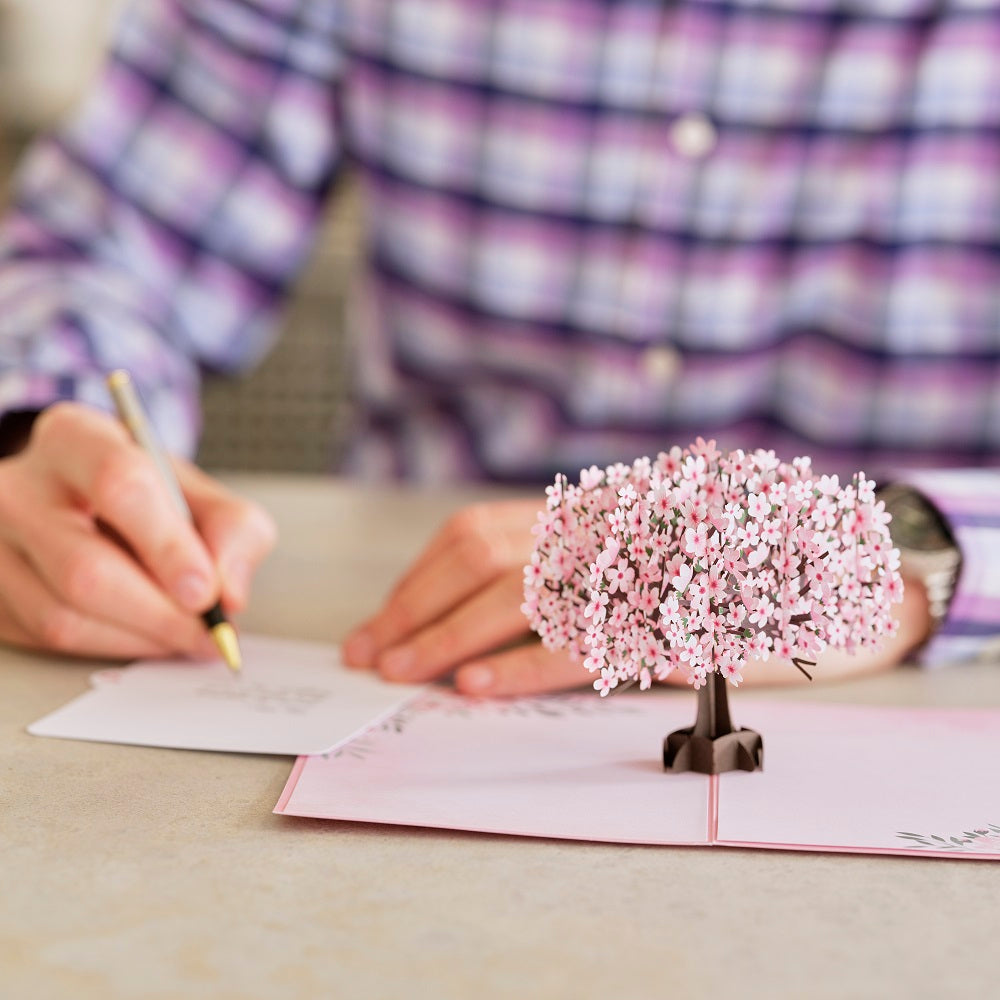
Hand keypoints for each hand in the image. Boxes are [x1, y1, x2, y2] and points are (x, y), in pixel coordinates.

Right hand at [0, 402, 275, 658]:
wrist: (79, 507)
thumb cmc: (143, 497)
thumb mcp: (198, 492)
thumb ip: (233, 530)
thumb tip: (229, 595)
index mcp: (75, 439)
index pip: (120, 485)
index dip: (169, 546)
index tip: (207, 591)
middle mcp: (18, 488)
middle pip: (85, 568)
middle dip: (160, 612)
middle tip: (207, 630)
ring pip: (63, 615)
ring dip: (141, 637)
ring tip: (187, 635)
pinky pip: (49, 641)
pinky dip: (114, 647)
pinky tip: (147, 634)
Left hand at [342, 497, 927, 695]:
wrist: (830, 566)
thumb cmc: (716, 567)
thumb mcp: (631, 550)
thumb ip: (562, 567)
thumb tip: (460, 619)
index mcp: (586, 508)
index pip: (476, 534)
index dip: (419, 581)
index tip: (378, 624)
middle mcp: (605, 523)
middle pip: (483, 558)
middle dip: (416, 609)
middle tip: (370, 655)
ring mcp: (641, 561)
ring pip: (523, 592)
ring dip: (453, 636)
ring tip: (404, 673)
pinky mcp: (678, 615)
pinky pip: (587, 642)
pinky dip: (528, 665)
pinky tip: (480, 685)